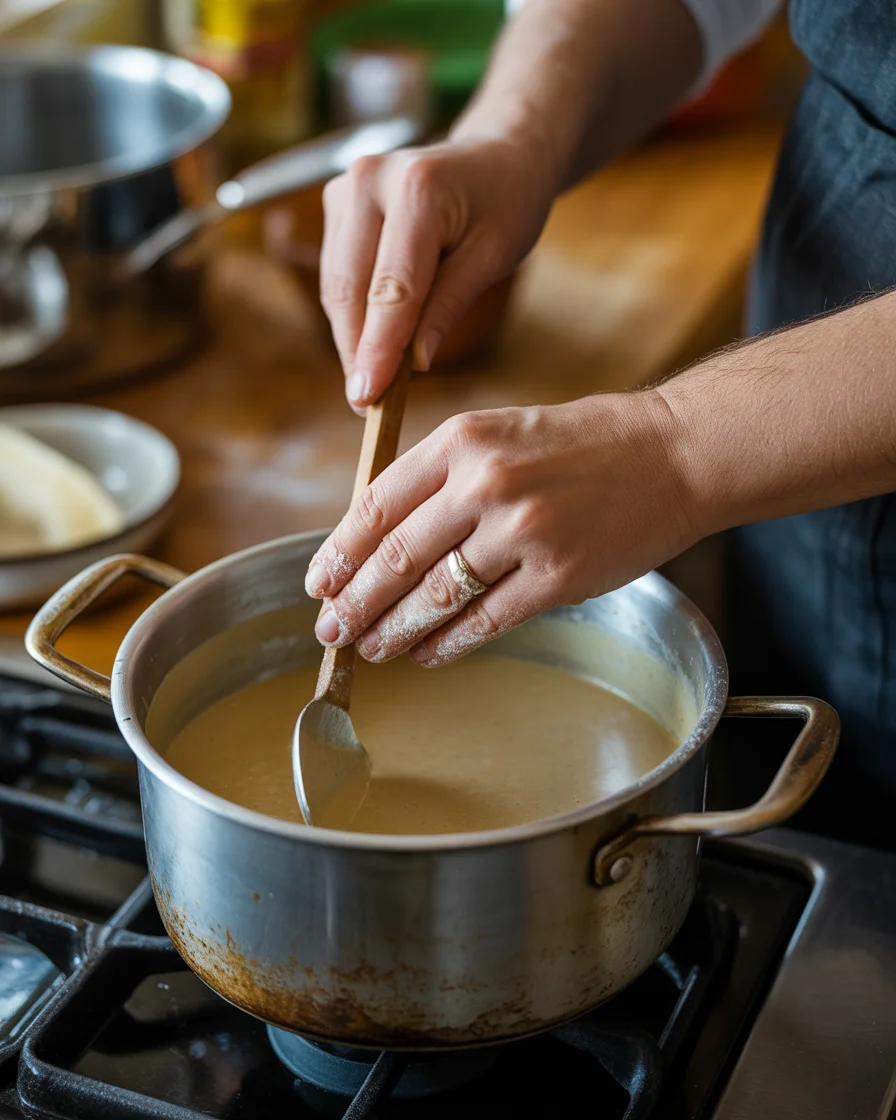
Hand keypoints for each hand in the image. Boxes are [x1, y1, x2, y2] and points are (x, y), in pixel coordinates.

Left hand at [304, 391, 696, 665]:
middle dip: (355, 602)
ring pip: (436, 596)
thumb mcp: (502, 433)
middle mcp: (486, 483)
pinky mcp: (558, 577)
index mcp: (463, 441)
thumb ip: (443, 477)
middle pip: (396, 558)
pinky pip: (485, 621)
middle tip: (330, 630)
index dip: (340, 553)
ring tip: (369, 649)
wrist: (675, 454)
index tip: (320, 582)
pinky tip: (426, 655)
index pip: (377, 505)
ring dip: (395, 629)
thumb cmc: (586, 444)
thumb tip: (382, 537)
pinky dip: (448, 644)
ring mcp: (523, 532)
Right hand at [319, 137, 554, 412]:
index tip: (368, 399)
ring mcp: (346, 187)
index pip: (391, 288)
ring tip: (370, 385)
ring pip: (335, 286)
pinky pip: (336, 274)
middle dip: (357, 352)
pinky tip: (369, 347)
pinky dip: (350, 315)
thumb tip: (414, 365)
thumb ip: (449, 306)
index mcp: (418, 188)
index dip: (378, 349)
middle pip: (350, 289)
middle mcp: (369, 180)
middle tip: (367, 406)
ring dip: (349, 338)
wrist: (497, 153)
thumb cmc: (506, 203)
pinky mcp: (337, 202)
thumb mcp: (493, 257)